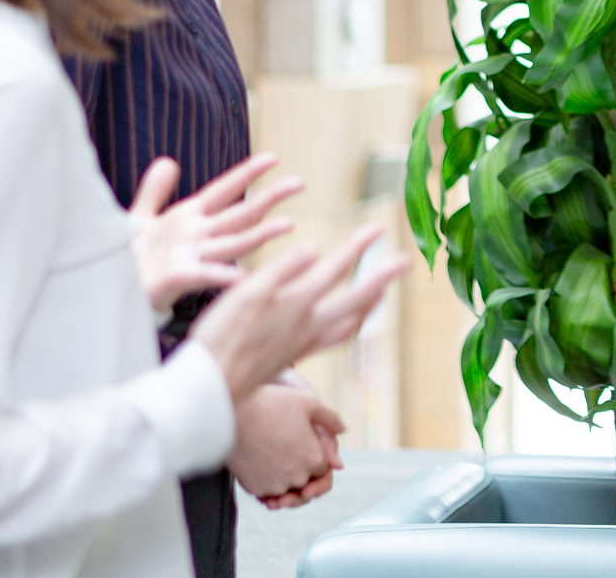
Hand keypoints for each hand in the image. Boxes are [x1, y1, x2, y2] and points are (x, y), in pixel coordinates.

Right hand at [130, 154, 302, 310]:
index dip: (247, 173)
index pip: (223, 190)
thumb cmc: (126, 258)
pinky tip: (245, 276)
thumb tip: (168, 162)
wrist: (103, 288)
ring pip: (231, 241)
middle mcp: (191, 232)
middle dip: (269, 197)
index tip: (274, 158)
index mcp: (186, 217)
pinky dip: (224, 276)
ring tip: (289, 225)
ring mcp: (185, 254)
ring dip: (260, 234)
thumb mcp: (139, 220)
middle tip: (300, 183)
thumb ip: (155, 192)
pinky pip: (205, 276)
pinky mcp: (175, 277)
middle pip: (238, 213)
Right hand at [189, 223, 408, 401]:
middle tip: (405, 262)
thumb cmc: (222, 338)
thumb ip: (281, 271)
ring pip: (350, 325)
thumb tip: (313, 250)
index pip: (336, 269)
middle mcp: (308, 326)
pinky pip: (334, 340)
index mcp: (297, 305)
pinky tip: (343, 323)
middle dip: (382, 278)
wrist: (210, 387)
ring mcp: (303, 344)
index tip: (379, 228)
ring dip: (369, 305)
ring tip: (380, 293)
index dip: (358, 247)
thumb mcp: (246, 295)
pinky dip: (348, 327)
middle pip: (357, 299)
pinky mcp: (293, 356)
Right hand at [230, 379, 346, 508]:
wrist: (232, 411)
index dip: (313, 455)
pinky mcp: (255, 488)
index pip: (322, 468)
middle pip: (304, 480)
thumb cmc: (271, 403)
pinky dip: (265, 480)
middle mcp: (297, 476)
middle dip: (299, 467)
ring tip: (271, 453)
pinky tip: (259, 460)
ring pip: (285, 487)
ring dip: (282, 476)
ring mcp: (275, 485)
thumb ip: (330, 419)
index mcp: (314, 458)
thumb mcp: (308, 403)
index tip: (301, 443)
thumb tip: (344, 430)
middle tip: (284, 447)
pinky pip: (265, 490)